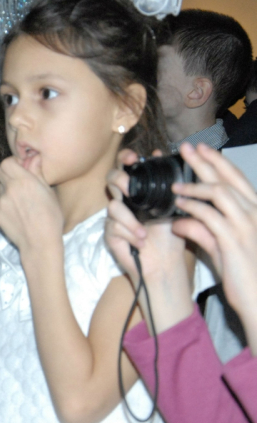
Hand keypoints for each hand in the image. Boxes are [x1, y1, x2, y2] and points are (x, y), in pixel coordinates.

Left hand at [0, 156, 61, 255]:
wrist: (40, 242)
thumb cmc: (51, 218)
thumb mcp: (49, 192)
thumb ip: (37, 173)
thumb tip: (33, 158)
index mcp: (24, 181)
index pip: (7, 162)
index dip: (13, 163)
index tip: (21, 168)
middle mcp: (10, 189)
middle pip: (0, 172)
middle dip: (8, 173)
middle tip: (18, 182)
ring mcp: (1, 202)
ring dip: (5, 190)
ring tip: (18, 200)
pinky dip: (0, 203)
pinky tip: (12, 210)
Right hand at [105, 149, 185, 279]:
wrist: (166, 263)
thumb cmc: (170, 235)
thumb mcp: (174, 206)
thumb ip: (167, 182)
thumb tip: (160, 153)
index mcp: (139, 191)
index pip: (126, 167)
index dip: (125, 159)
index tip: (132, 158)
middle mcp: (124, 200)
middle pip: (111, 179)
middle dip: (120, 181)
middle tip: (129, 189)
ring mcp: (115, 216)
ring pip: (113, 206)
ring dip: (129, 219)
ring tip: (144, 231)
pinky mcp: (110, 233)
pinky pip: (114, 226)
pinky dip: (129, 234)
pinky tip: (140, 242)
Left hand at [171, 143, 256, 317]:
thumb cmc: (243, 275)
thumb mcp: (222, 248)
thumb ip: (204, 232)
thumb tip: (180, 222)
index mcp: (254, 212)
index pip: (236, 180)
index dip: (218, 162)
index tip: (200, 149)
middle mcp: (254, 214)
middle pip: (228, 179)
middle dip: (206, 161)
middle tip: (186, 147)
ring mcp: (246, 226)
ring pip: (220, 193)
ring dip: (195, 186)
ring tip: (174, 186)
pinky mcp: (234, 241)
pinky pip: (210, 218)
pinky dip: (192, 210)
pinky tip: (178, 210)